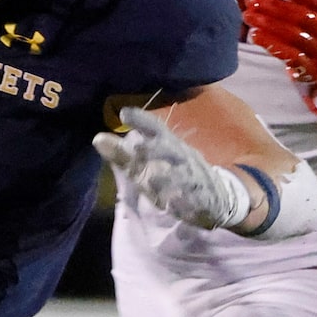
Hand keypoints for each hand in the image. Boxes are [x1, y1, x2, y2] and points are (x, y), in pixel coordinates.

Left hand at [93, 108, 254, 232]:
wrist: (219, 196)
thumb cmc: (175, 174)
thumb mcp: (148, 164)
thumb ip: (123, 154)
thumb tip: (97, 139)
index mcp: (170, 146)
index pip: (157, 129)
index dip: (142, 121)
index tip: (124, 113)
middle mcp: (183, 159)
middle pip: (172, 150)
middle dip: (156, 148)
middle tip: (139, 148)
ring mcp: (195, 180)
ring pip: (183, 176)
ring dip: (169, 178)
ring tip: (152, 179)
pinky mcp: (203, 201)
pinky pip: (196, 201)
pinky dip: (185, 202)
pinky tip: (174, 204)